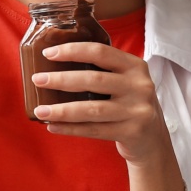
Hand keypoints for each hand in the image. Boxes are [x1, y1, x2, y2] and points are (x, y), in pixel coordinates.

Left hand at [31, 42, 185, 190]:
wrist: (152, 140)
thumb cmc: (128, 104)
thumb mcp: (125, 82)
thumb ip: (101, 71)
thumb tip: (53, 65)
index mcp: (135, 66)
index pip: (100, 52)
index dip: (72, 51)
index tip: (48, 54)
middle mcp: (140, 86)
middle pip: (93, 80)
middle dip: (61, 79)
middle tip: (37, 80)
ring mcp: (137, 110)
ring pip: (92, 109)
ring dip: (62, 110)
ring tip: (39, 110)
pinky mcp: (132, 132)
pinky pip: (94, 130)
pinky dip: (70, 128)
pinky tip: (52, 126)